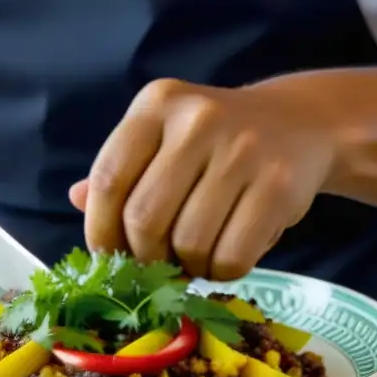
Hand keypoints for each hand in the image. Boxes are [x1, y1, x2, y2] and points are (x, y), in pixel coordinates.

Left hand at [70, 78, 333, 279]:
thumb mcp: (165, 139)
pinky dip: (221, 272)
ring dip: (188, 268)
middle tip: (157, 264)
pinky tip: (224, 258)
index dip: (100, 230)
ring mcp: (243, 150)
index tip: (109, 256)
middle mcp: (198, 119)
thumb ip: (123, 170)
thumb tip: (77, 199)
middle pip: (145, 218)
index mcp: (158, 104)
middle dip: (145, 257)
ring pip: (189, 243)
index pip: (109, 179)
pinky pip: (232, 256)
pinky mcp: (279, 185)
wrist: (299, 124)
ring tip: (196, 258)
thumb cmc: (217, 143)